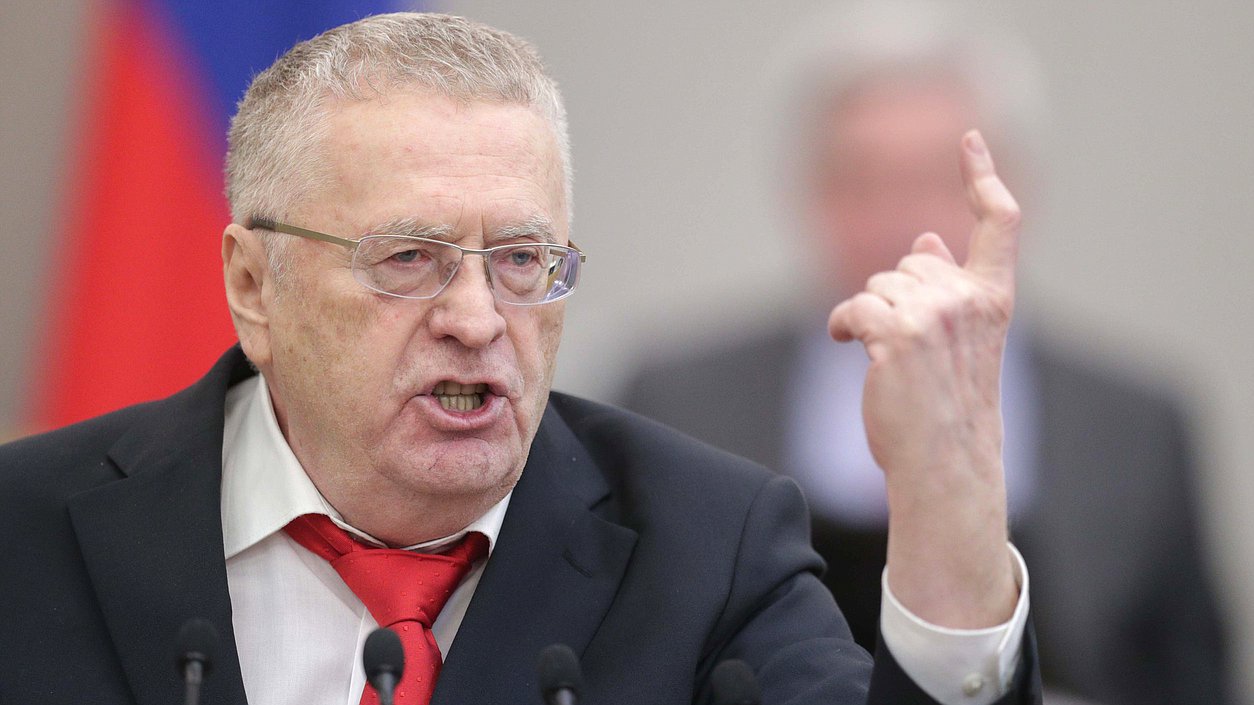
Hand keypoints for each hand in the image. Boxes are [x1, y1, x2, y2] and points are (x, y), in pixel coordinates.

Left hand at [827, 130, 1019, 627]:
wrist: (945, 465)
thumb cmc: (948, 406)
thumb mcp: (959, 341)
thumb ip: (947, 287)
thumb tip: (927, 237)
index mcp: (994, 298)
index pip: (999, 224)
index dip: (982, 177)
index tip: (969, 139)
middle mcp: (970, 299)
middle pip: (908, 261)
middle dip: (894, 295)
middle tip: (908, 349)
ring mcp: (936, 315)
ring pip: (876, 284)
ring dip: (868, 316)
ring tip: (888, 360)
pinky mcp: (898, 335)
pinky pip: (853, 306)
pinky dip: (844, 325)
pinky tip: (851, 347)